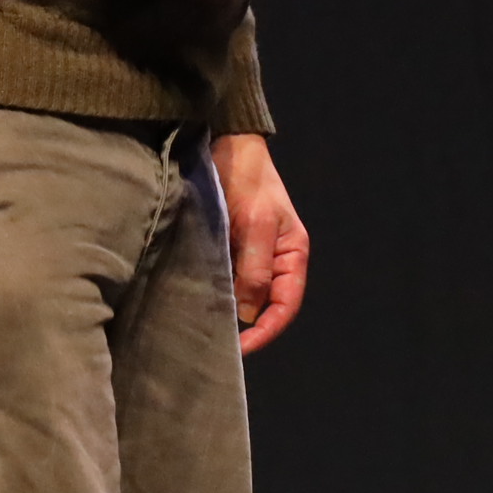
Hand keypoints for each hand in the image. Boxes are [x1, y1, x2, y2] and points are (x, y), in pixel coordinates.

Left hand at [210, 132, 308, 355]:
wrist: (226, 144)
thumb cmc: (247, 178)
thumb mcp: (255, 222)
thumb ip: (254, 268)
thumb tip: (248, 313)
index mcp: (292, 254)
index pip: (286, 305)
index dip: (267, 331)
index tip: (242, 348)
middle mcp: (275, 259)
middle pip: (265, 304)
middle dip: (246, 325)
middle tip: (219, 342)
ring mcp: (251, 253)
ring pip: (244, 293)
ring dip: (229, 308)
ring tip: (206, 324)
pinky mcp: (230, 246)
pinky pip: (228, 277)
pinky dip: (217, 290)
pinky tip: (200, 299)